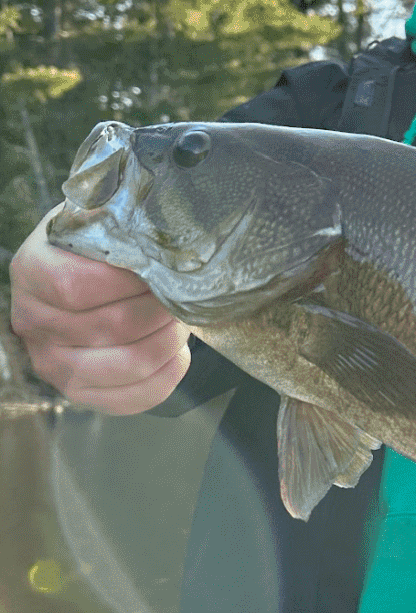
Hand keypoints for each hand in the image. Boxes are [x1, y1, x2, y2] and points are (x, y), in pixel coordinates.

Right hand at [9, 205, 191, 413]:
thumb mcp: (100, 214)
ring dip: (169, 340)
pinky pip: (131, 398)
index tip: (160, 267)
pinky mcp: (80, 391)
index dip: (128, 281)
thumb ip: (120, 217)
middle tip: (185, 293)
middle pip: (110, 327)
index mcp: (32, 270)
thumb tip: (161, 220)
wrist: (84, 269)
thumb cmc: (100, 241)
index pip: (76, 286)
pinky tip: (177, 352)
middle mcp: (32, 321)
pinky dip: (167, 376)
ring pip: (127, 364)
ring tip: (182, 318)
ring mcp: (52, 362)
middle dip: (161, 308)